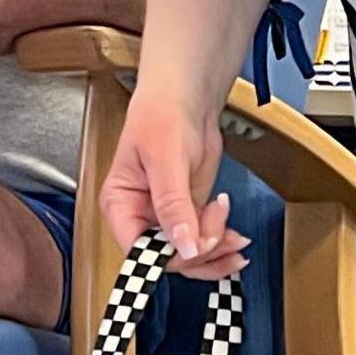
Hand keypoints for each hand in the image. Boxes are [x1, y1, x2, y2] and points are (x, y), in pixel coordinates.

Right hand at [98, 94, 247, 278]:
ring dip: (216, 251)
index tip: (197, 247)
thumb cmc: (161, 115)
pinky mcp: (189, 211)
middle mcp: (140, 216)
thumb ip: (173, 206)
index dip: (169, 257)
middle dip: (200, 251)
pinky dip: (222, 240)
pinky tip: (234, 231)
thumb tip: (183, 247)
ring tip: (235, 235)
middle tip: (223, 231)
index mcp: (120, 205)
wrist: (186, 97)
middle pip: (167, 257)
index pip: (137, 251)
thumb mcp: (166, 161)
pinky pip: (204, 240)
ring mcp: (167, 216)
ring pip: (189, 254)